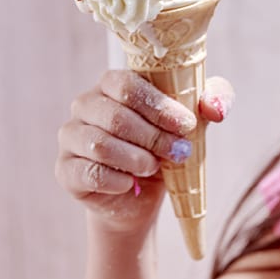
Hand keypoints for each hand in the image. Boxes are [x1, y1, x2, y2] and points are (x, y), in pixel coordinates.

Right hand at [55, 70, 233, 236]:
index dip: (159, 106)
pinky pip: (90, 173)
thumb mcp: (193, 122)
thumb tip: (214, 107)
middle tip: (178, 151)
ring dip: (137, 159)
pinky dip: (118, 181)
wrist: (141, 194)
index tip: (186, 125)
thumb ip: (213, 101)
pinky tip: (131, 183)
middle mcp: (85, 105)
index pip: (126, 84)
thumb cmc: (164, 146)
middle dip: (154, 137)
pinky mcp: (65, 169)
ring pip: (101, 145)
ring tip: (153, 167)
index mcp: (112, 84)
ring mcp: (71, 137)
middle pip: (115, 116)